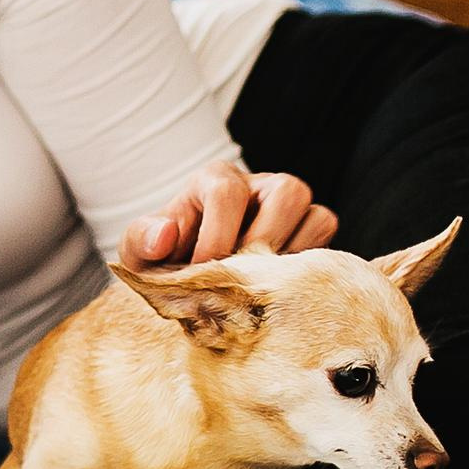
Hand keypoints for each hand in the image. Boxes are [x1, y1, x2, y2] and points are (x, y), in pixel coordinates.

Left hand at [120, 160, 337, 269]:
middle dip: (263, 240)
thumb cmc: (164, 259)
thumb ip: (142, 239)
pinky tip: (274, 288)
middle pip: (288, 192)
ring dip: (290, 256)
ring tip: (258, 281)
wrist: (185, 279)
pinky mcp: (309, 237)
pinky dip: (306, 269)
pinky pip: (329, 245)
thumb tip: (164, 237)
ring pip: (318, 217)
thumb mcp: (139, 250)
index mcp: (215, 180)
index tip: (202, 269)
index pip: (229, 193)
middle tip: (239, 273)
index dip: (217, 236)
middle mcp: (260, 186)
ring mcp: (291, 211)